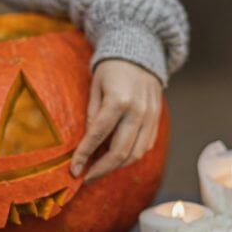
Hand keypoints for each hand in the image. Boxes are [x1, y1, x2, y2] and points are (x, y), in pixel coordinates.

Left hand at [71, 59, 161, 180]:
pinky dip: (130, 157)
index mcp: (119, 100)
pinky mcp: (157, 121)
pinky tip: (115, 158)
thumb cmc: (111, 70)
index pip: (98, 136)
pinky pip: (145, 146)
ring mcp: (151, 117)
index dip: (84, 156)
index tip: (73, 171)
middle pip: (120, 152)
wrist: (140, 54)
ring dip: (115, 167)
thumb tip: (88, 145)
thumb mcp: (94, 87)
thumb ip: (92, 116)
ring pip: (135, 154)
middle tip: (85, 177)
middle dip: (100, 170)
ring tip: (99, 170)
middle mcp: (138, 111)